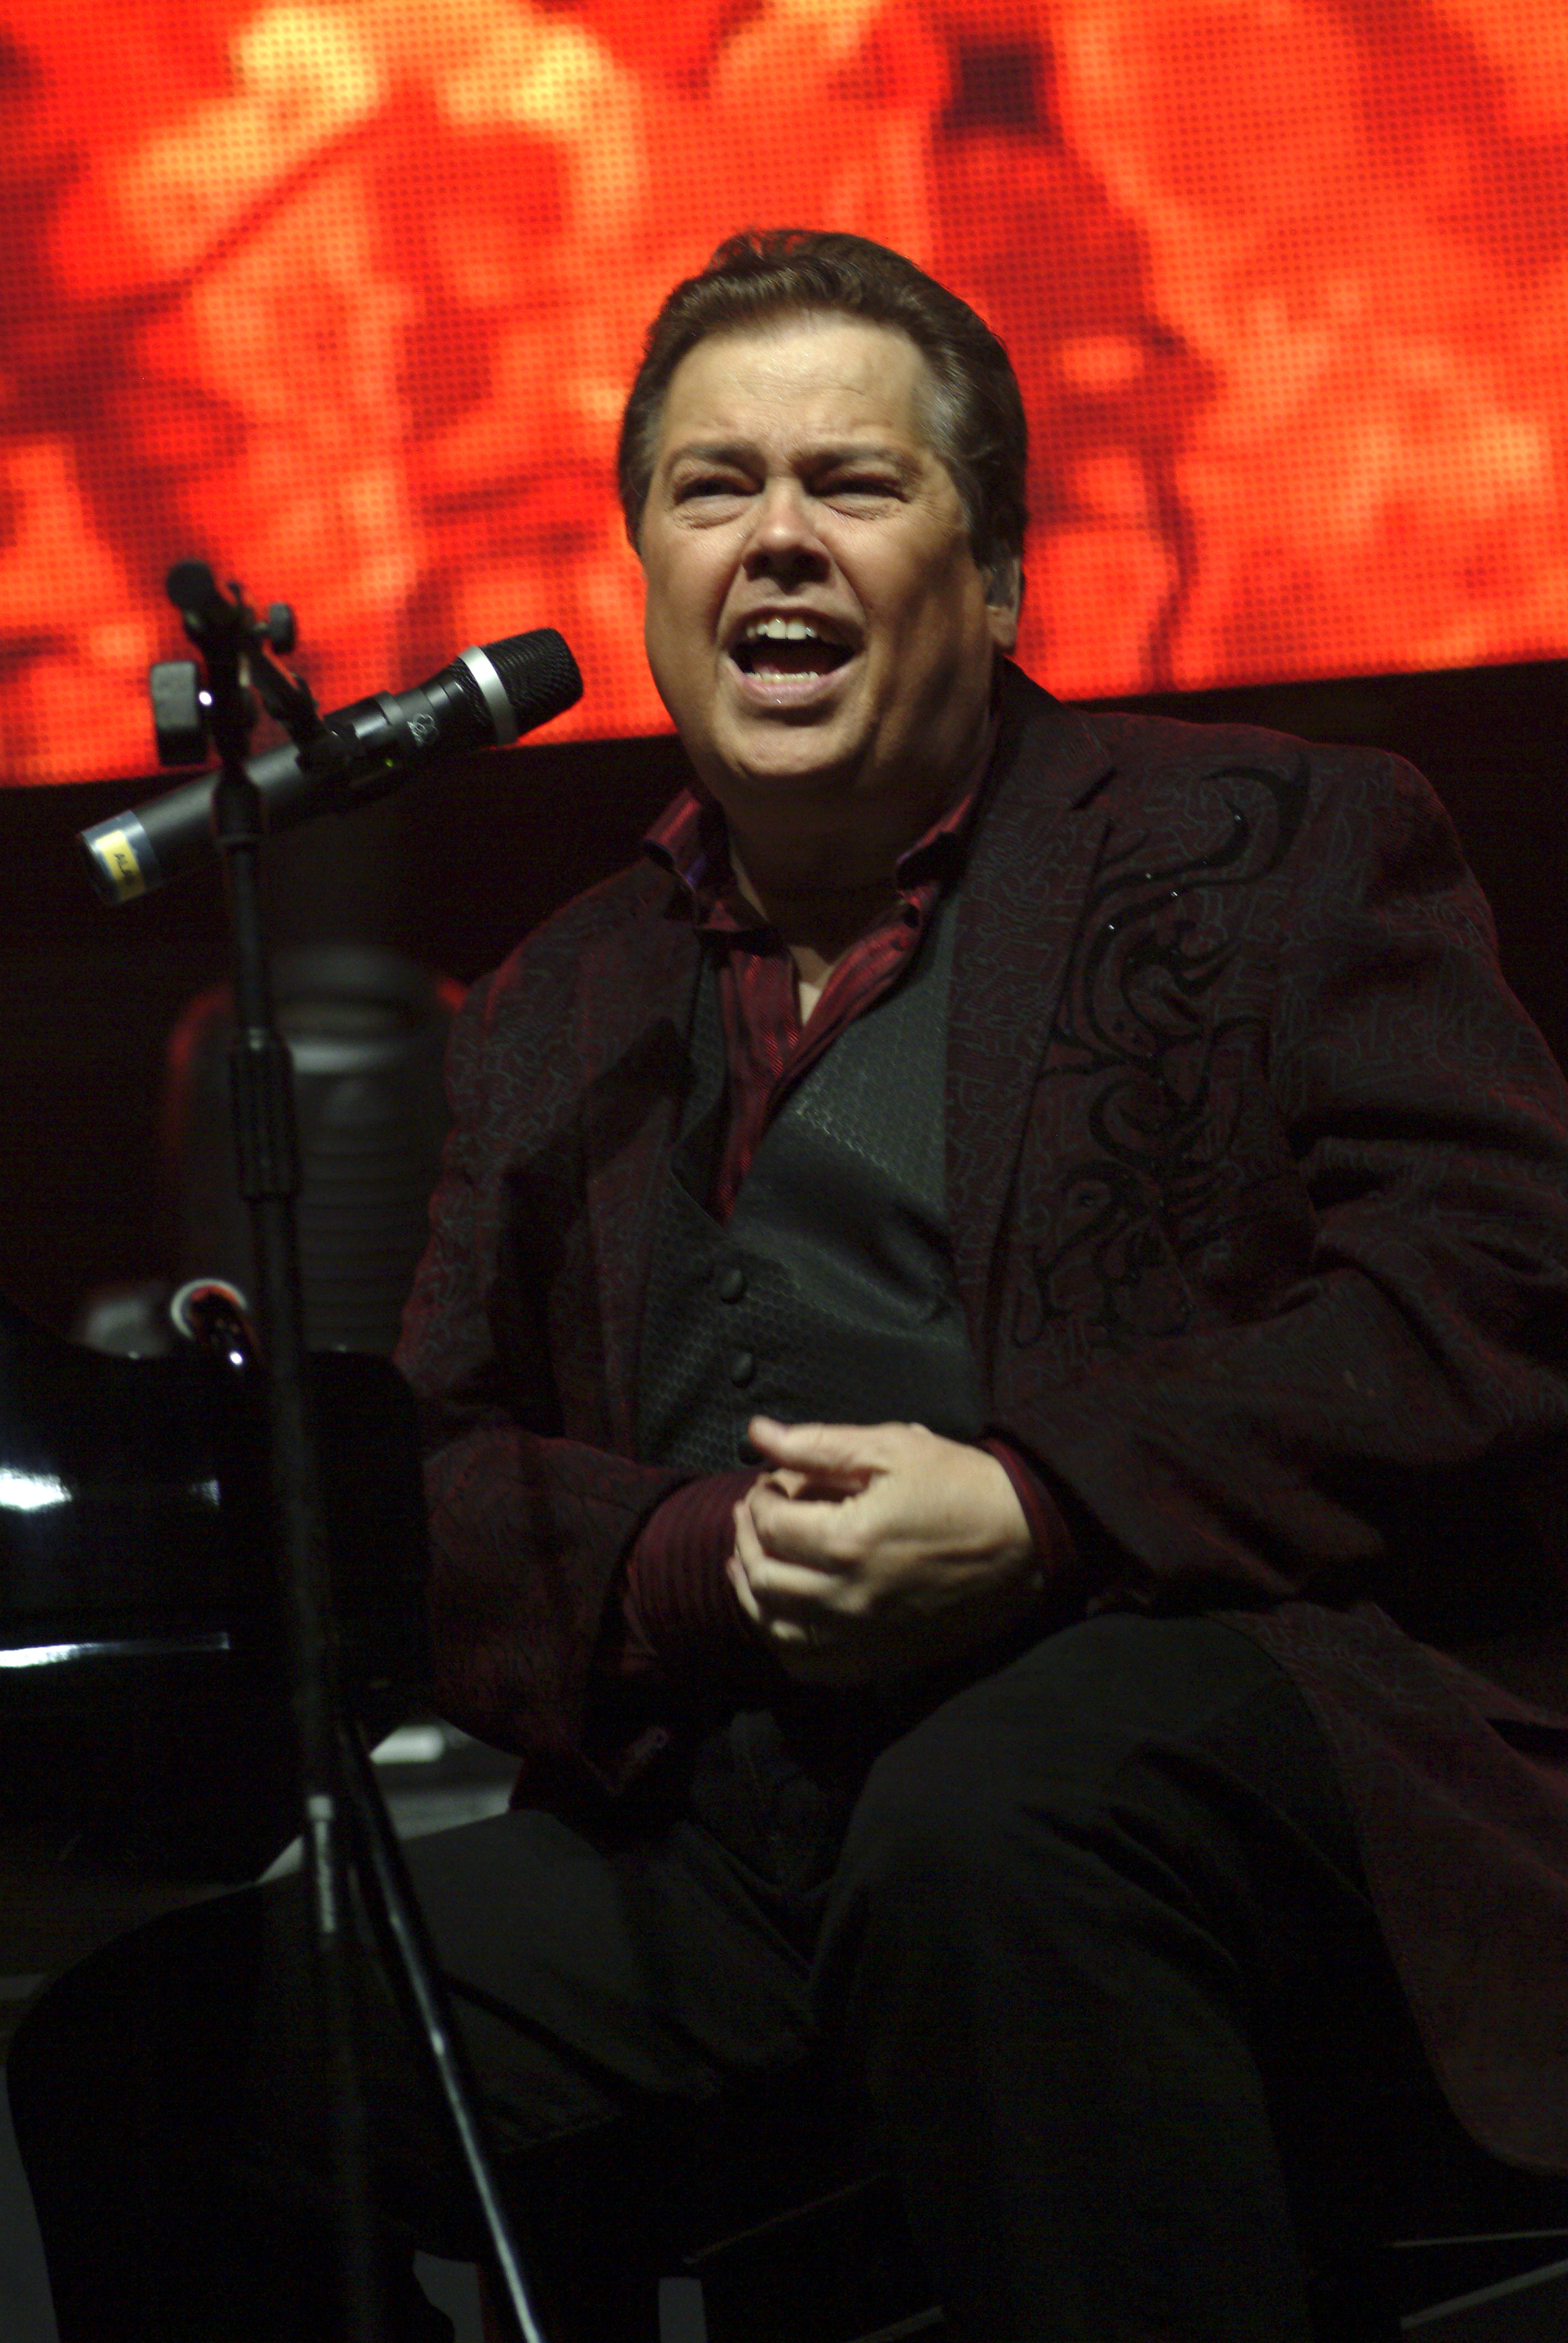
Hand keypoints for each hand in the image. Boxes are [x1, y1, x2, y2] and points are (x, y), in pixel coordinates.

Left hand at [727, 1417, 1042, 1684]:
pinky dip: (781, 1642)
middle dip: (746, 1537)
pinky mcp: (880, 1658)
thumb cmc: (963, 1487)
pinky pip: (809, 1666)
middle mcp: (846, 1598)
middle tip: (752, 1513)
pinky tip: (777, 1617)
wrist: (1027, 1541)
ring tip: (748, 1560)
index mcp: (848, 1541)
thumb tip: (758, 1434)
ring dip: (750, 1591)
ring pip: (774, 1627)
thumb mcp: (893, 1448)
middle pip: (762, 1576)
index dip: (761, 1497)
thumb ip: (818, 1444)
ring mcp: (862, 1635)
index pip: (770, 1524)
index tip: (771, 1482)